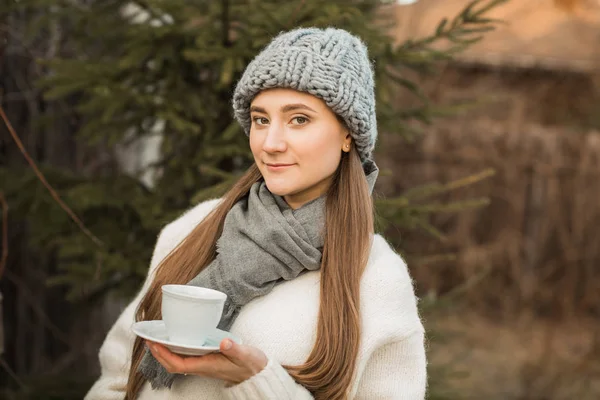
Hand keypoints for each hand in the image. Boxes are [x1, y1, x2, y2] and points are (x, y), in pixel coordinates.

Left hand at [146, 338, 267, 384]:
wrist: (258, 374)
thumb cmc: (252, 365)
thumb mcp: (245, 355)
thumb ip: (234, 349)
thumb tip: (224, 341)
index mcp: (207, 365)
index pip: (179, 364)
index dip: (164, 356)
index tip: (155, 344)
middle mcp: (203, 367)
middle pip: (174, 365)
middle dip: (159, 354)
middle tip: (150, 339)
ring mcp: (204, 365)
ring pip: (179, 362)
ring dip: (166, 353)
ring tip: (158, 340)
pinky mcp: (208, 361)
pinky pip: (187, 359)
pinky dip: (177, 351)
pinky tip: (177, 342)